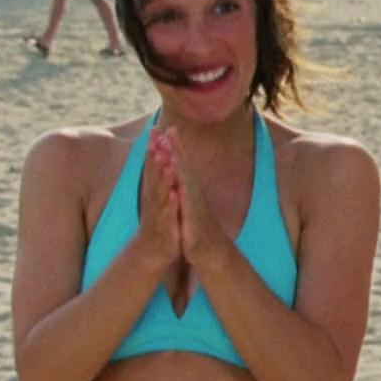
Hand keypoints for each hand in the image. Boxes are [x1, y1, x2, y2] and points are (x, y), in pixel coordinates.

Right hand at [135, 132, 183, 270]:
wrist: (150, 253)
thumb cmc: (157, 222)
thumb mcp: (158, 198)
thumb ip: (157, 177)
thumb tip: (158, 156)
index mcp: (153, 191)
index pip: (152, 166)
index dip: (153, 147)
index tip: (156, 127)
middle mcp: (153, 200)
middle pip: (153, 175)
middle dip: (155, 156)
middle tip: (157, 138)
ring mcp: (158, 214)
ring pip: (160, 193)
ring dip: (163, 177)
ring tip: (165, 161)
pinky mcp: (165, 228)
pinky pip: (169, 215)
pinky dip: (172, 205)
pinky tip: (175, 195)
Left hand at [159, 128, 227, 270]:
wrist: (212, 252)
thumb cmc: (198, 227)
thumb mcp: (191, 205)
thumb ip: (187, 187)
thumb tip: (182, 173)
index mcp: (191, 190)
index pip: (183, 164)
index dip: (176, 147)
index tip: (168, 128)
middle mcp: (194, 196)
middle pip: (185, 169)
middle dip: (178, 150)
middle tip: (171, 130)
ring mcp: (195, 208)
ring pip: (187, 186)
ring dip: (180, 170)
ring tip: (172, 154)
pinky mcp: (194, 224)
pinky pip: (188, 210)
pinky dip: (184, 199)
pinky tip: (179, 190)